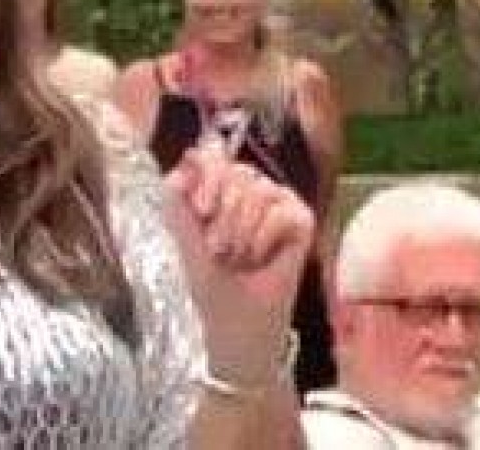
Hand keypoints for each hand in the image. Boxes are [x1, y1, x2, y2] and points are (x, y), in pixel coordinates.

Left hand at [165, 146, 314, 385]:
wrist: (235, 326)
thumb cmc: (208, 284)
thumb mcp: (183, 238)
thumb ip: (177, 197)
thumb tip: (188, 158)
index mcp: (214, 186)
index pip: (210, 154)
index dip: (208, 177)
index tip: (201, 211)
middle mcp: (247, 187)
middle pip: (235, 170)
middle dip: (223, 218)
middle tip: (220, 251)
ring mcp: (277, 200)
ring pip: (259, 189)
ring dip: (242, 234)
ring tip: (239, 259)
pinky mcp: (302, 219)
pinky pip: (281, 211)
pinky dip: (264, 240)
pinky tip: (261, 259)